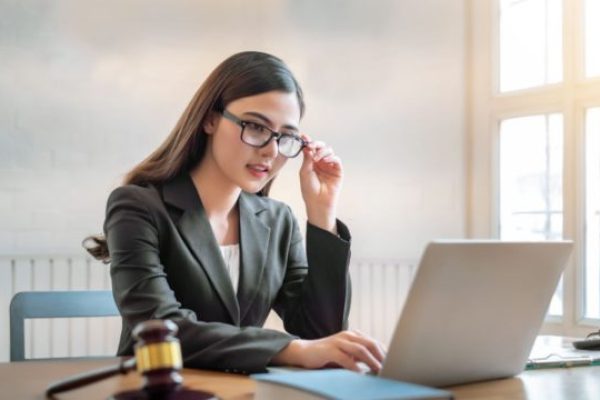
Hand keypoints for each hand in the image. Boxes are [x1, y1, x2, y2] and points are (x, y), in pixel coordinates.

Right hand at [271, 330, 385, 372]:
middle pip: (370, 344)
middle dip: (382, 356)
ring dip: (372, 361)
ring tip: (379, 371)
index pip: (374, 343)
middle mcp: (348, 335)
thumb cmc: (328, 355)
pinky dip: (354, 366)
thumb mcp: (347, 355)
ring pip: (360, 349)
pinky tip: (360, 374)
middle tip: (390, 368)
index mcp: (354, 335)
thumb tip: (379, 367)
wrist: (304, 351)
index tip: (394, 364)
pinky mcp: (329, 350)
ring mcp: (338, 341)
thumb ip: (360, 358)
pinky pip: (345, 358)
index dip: (385, 353)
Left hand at [299, 135, 342, 232]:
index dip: (308, 142)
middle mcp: (321, 162)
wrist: (317, 202)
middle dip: (316, 144)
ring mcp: (329, 166)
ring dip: (322, 152)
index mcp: (311, 162)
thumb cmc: (309, 189)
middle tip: (311, 145)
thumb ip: (307, 158)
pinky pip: (336, 159)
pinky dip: (331, 158)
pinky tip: (326, 160)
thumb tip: (307, 145)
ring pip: (329, 151)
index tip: (304, 137)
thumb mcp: (304, 172)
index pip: (311, 149)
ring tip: (317, 158)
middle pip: (321, 147)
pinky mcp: (337, 170)